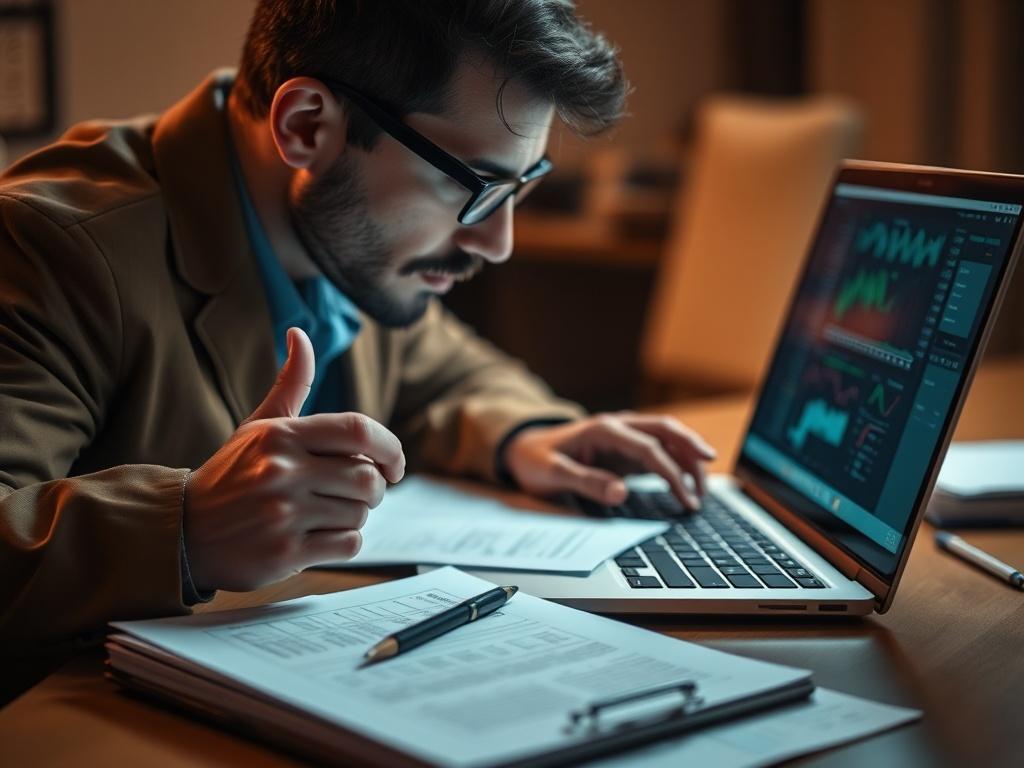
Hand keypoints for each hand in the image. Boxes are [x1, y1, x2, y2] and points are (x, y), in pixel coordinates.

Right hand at [184, 327, 404, 591]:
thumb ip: (289, 384)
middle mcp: (282, 471)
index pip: (358, 430)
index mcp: (281, 435)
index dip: (391, 447)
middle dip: (375, 488)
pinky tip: (320, 536)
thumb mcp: (257, 426)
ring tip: (328, 513)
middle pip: (368, 477)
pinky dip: (344, 542)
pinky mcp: (284, 552)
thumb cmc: (231, 474)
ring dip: (355, 515)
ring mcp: (282, 513)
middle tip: (360, 493)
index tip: (395, 464)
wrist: (183, 531)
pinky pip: (347, 545)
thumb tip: (300, 334)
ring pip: (360, 513)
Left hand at [501, 413, 715, 509]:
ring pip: (666, 438)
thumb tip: (620, 492)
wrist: (523, 449)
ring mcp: (623, 437)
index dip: (670, 471)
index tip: (685, 496)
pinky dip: (676, 463)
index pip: (647, 447)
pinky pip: (658, 451)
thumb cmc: (535, 460)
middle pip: (665, 429)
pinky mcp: (624, 450)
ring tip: (701, 489)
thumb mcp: (552, 474)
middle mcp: (618, 428)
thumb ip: (585, 482)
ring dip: (687, 457)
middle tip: (711, 468)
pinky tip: (687, 482)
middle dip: (691, 447)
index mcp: (602, 429)